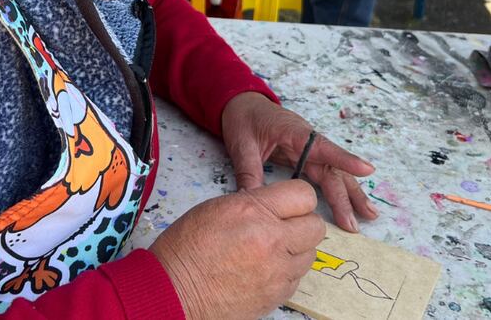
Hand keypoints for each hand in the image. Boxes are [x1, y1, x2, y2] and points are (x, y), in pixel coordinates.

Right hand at [149, 180, 324, 319]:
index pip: (304, 195)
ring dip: (295, 249)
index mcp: (254, 212)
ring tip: (270, 250)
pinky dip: (286, 272)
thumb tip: (275, 207)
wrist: (174, 290)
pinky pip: (297, 278)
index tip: (288, 204)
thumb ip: (254, 203)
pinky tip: (264, 269)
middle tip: (283, 226)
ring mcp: (277, 272)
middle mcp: (272, 241)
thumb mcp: (217, 207)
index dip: (297, 198)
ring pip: (310, 254)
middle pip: (316, 226)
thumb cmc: (186, 248)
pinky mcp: (277, 296)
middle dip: (302, 223)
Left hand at [221, 93, 378, 231]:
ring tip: (368, 215)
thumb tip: (251, 201)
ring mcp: (309, 150)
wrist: (241, 104)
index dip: (345, 160)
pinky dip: (339, 191)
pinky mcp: (305, 158)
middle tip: (354, 223)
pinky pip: (325, 175)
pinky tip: (351, 206)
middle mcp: (308, 142)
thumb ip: (248, 172)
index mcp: (294, 133)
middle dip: (345, 196)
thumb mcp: (242, 145)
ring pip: (334, 174)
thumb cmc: (244, 119)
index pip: (324, 148)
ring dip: (351, 195)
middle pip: (332, 170)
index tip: (367, 170)